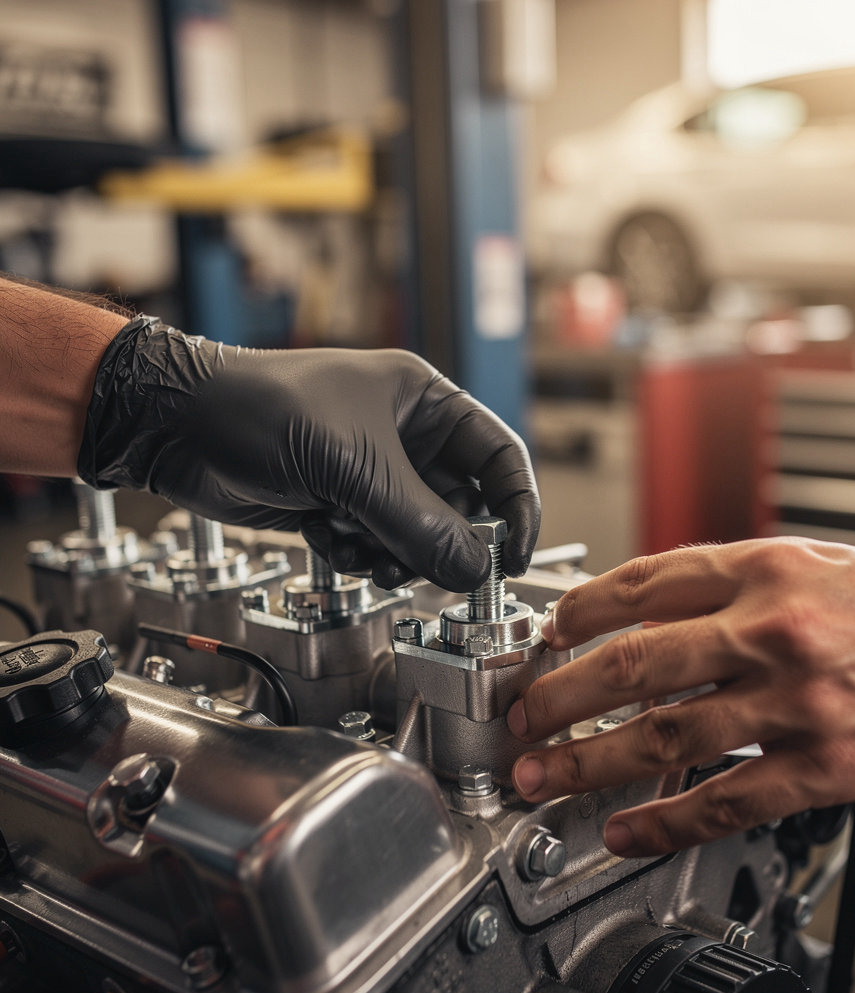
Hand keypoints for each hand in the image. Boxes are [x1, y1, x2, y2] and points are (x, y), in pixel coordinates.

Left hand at [78, 317, 538, 589]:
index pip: (498, 457)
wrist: (178, 428)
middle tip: (427, 567)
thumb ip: (420, 523)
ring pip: (418, 535)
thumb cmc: (261, 410)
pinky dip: (357, 554)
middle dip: (443, 542)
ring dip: (396, 553)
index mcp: (424, 402)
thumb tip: (474, 568)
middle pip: (460, 506)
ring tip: (363, 548)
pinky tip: (325, 536)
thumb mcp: (354, 466)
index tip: (515, 557)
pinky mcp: (339, 504)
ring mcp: (371, 473)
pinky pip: (376, 545)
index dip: (516, 508)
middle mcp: (406, 437)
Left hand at [507, 538, 854, 855]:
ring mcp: (798, 701)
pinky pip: (725, 799)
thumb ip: (727, 587)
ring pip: (664, 736)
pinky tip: (626, 831)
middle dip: (559, 695)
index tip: (544, 638)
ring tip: (543, 777)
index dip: (576, 613)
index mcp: (764, 567)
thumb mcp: (809, 566)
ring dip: (588, 763)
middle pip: (633, 662)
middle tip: (520, 715)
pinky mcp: (828, 768)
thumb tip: (644, 615)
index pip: (642, 582)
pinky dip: (664, 821)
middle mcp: (773, 628)